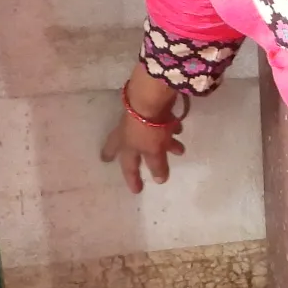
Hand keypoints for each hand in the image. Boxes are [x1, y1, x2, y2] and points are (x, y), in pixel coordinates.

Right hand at [103, 71, 185, 193]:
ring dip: (163, 143)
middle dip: (122, 154)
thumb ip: (157, 166)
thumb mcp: (154, 151)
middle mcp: (128, 133)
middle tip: (108, 159)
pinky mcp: (148, 107)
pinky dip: (168, 126)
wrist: (149, 96)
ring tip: (179, 150)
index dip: (133, 179)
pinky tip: (179, 128)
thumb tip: (160, 180)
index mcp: (126, 146)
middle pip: (124, 147)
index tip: (136, 190)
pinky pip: (158, 121)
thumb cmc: (148, 128)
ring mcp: (137, 119)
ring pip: (148, 135)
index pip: (128, 167)